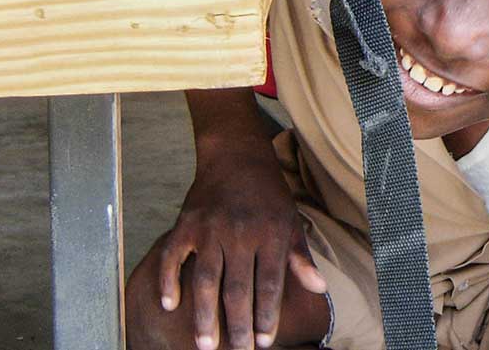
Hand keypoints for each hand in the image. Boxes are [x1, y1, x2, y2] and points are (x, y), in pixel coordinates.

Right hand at [156, 135, 326, 349]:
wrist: (236, 157)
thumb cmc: (269, 195)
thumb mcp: (291, 222)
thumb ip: (300, 258)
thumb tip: (318, 288)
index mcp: (270, 234)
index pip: (269, 284)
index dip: (267, 315)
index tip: (265, 342)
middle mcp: (240, 233)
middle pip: (237, 288)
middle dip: (237, 325)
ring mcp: (210, 229)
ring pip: (205, 280)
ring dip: (204, 315)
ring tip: (205, 344)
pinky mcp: (186, 224)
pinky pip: (172, 257)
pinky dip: (169, 281)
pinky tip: (170, 306)